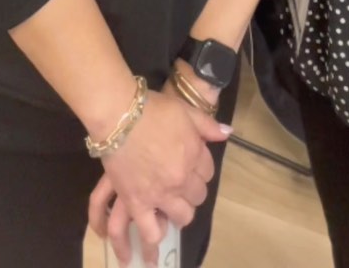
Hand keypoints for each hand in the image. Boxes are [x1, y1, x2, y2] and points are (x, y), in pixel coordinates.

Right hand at [87, 85, 230, 263]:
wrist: (120, 116)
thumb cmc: (153, 109)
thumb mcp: (185, 110)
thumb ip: (208, 126)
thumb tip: (228, 133)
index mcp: (194, 156)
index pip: (208, 173)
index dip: (201, 169)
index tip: (192, 165)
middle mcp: (181, 179)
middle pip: (197, 197)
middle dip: (192, 192)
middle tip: (181, 186)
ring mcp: (159, 194)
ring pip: (180, 217)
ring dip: (178, 216)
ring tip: (170, 215)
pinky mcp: (136, 203)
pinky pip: (150, 230)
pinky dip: (153, 238)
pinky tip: (152, 236)